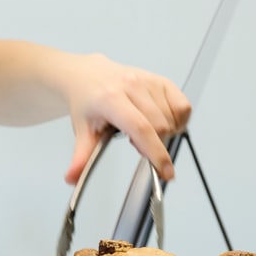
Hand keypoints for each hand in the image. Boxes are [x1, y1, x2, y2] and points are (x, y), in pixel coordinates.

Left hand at [62, 54, 190, 183]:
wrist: (89, 77)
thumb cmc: (88, 102)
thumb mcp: (82, 130)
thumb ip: (81, 157)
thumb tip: (72, 178)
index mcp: (111, 98)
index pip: (141, 128)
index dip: (156, 153)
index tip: (165, 172)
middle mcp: (132, 86)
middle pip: (160, 127)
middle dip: (155, 146)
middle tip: (138, 146)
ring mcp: (149, 81)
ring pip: (173, 119)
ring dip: (166, 134)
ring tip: (144, 131)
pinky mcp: (162, 81)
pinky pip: (183, 107)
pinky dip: (178, 121)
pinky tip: (162, 122)